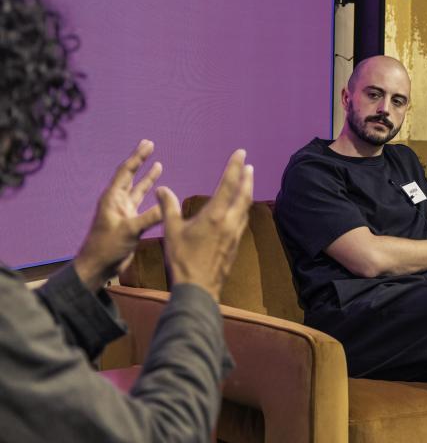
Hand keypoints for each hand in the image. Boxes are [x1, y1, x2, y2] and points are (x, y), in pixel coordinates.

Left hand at [74, 140, 163, 290]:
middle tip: (150, 145)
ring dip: (148, 178)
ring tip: (158, 164)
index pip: (126, 172)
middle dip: (141, 161)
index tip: (148, 143)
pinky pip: (143, 204)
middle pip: (131, 176)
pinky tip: (159, 192)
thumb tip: (167, 205)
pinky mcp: (130, 222)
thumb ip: (148, 218)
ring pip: (138, 190)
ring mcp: (124, 212)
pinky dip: (152, 196)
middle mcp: (118, 202)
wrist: (98, 266)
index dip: (137, 157)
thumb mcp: (128, 231)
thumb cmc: (107, 247)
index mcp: (112, 198)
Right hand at [156, 150, 253, 302]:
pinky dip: (243, 208)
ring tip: (247, 182)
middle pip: (243, 195)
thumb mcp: (171, 231)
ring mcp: (235, 234)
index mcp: (214, 216)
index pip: (228, 184)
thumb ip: (168, 207)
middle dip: (246, 178)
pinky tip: (240, 209)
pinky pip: (242, 221)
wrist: (198, 289)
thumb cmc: (182, 259)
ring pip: (245, 208)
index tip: (241, 153)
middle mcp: (229, 222)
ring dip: (247, 192)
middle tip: (248, 165)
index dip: (235, 167)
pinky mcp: (236, 245)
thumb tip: (162, 189)